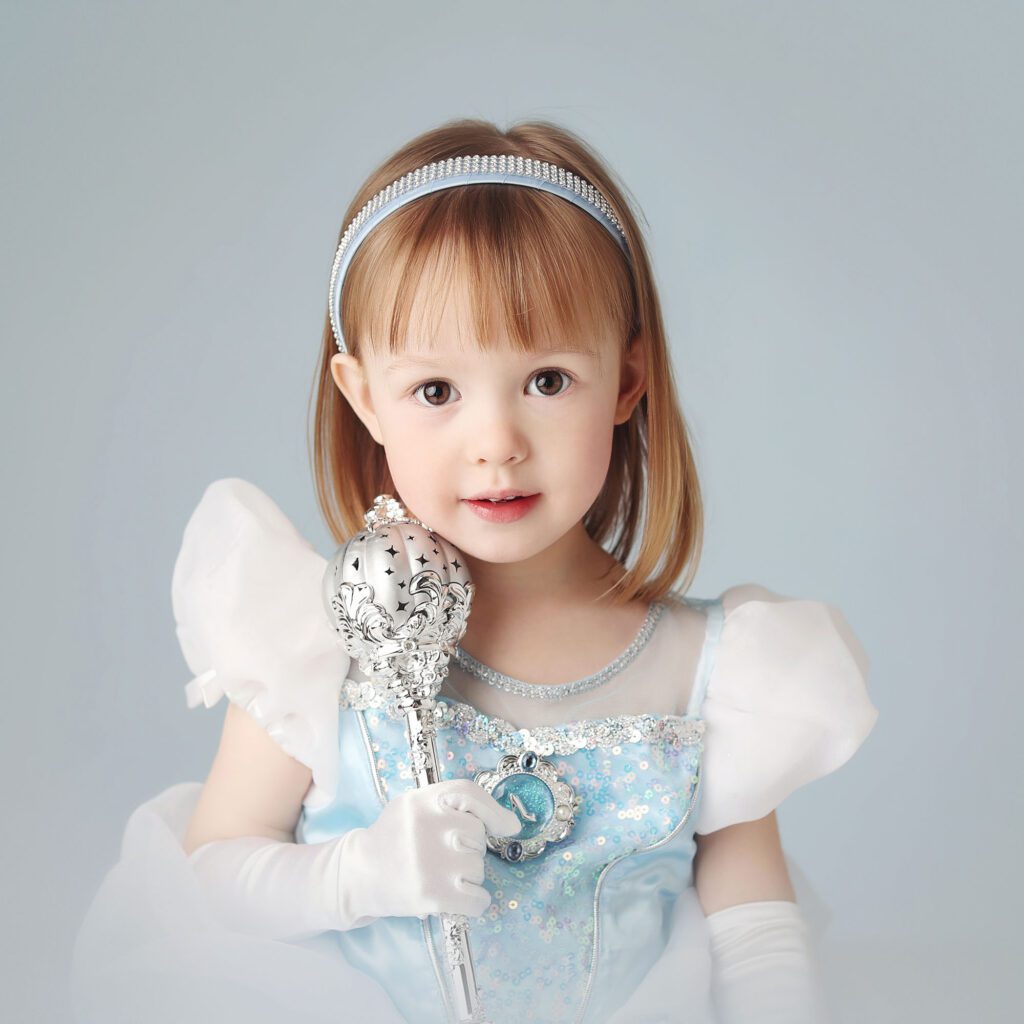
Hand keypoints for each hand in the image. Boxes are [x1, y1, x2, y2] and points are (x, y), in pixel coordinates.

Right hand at [337, 778, 522, 922]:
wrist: (357, 875)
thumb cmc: (394, 837)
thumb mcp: (415, 805)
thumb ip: (454, 803)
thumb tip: (512, 824)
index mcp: (422, 801)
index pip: (468, 794)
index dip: (492, 810)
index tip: (507, 826)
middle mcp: (427, 827)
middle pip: (477, 835)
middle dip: (469, 847)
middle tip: (444, 855)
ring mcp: (430, 862)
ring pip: (478, 868)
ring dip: (468, 876)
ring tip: (441, 875)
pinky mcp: (432, 895)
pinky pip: (478, 900)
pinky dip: (474, 902)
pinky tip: (457, 898)